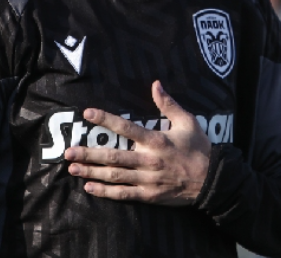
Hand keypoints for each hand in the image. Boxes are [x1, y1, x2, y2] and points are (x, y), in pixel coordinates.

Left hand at [64, 80, 211, 205]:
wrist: (212, 181)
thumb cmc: (199, 148)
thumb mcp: (187, 122)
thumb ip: (168, 104)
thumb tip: (155, 84)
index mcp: (156, 140)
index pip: (126, 127)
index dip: (106, 119)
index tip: (87, 113)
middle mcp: (148, 160)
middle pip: (112, 156)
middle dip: (88, 154)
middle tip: (68, 152)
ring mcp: (147, 179)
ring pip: (114, 176)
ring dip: (91, 173)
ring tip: (72, 169)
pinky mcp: (149, 195)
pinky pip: (123, 194)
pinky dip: (105, 192)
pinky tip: (89, 188)